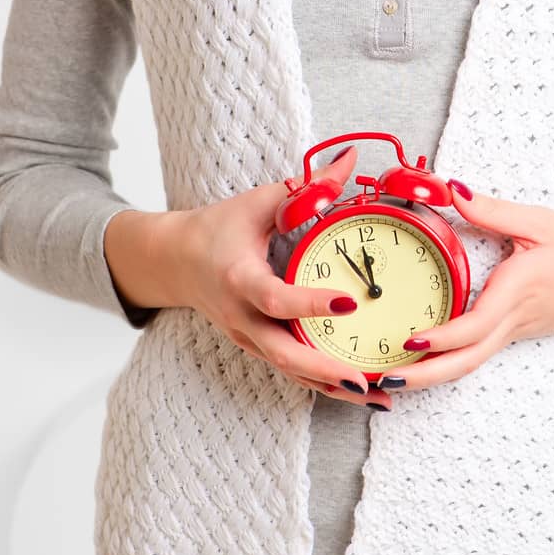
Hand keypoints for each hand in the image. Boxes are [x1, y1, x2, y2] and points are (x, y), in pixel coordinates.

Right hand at [174, 146, 392, 409]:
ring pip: (289, 371)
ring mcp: (247, 338)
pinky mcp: (256, 347)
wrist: (176, 261)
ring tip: (377, 395)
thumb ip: (307, 187)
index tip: (347, 303)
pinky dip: (323, 384)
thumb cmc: (219, 227)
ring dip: (331, 386)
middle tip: (367, 377)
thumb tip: (351, 160)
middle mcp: (241, 317)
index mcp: (239, 278)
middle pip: (282, 353)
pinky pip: (291, 371)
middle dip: (325, 369)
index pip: (275, 299)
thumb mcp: (259, 202)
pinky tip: (359, 391)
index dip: (309, 304)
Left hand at [375, 183, 553, 392]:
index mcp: (518, 291)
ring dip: (435, 372)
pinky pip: (482, 351)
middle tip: (387, 380)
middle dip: (426, 376)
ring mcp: (518, 331)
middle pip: (467, 361)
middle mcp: (515, 319)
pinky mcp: (520, 331)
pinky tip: (430, 355)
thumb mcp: (540, 220)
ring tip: (397, 374)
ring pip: (472, 361)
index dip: (442, 338)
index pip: (474, 326)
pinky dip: (453, 359)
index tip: (412, 340)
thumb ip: (492, 209)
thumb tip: (449, 190)